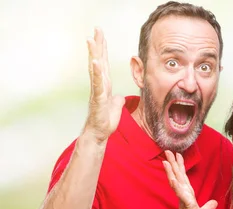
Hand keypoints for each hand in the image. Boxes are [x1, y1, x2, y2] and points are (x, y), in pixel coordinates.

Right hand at [84, 27, 124, 142]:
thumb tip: (118, 97)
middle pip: (99, 61)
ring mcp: (97, 91)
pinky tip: (96, 62)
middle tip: (96, 29)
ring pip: (95, 69)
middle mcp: (99, 85)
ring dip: (94, 54)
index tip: (101, 34)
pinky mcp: (98, 99)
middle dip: (98, 45)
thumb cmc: (105, 121)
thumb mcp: (115, 107)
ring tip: (91, 40)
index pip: (104, 63)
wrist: (99, 133)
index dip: (103, 49)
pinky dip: (97, 72)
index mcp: (104, 84)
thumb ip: (116, 99)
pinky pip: (98, 84)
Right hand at [163, 151, 216, 208]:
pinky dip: (176, 186)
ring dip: (171, 171)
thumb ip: (208, 206)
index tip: (178, 155)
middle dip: (172, 163)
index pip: (183, 176)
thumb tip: (214, 202)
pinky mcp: (185, 203)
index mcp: (187, 193)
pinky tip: (173, 179)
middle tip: (167, 151)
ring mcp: (183, 197)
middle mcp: (183, 193)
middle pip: (177, 175)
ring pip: (176, 181)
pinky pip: (180, 193)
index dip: (180, 166)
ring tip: (165, 161)